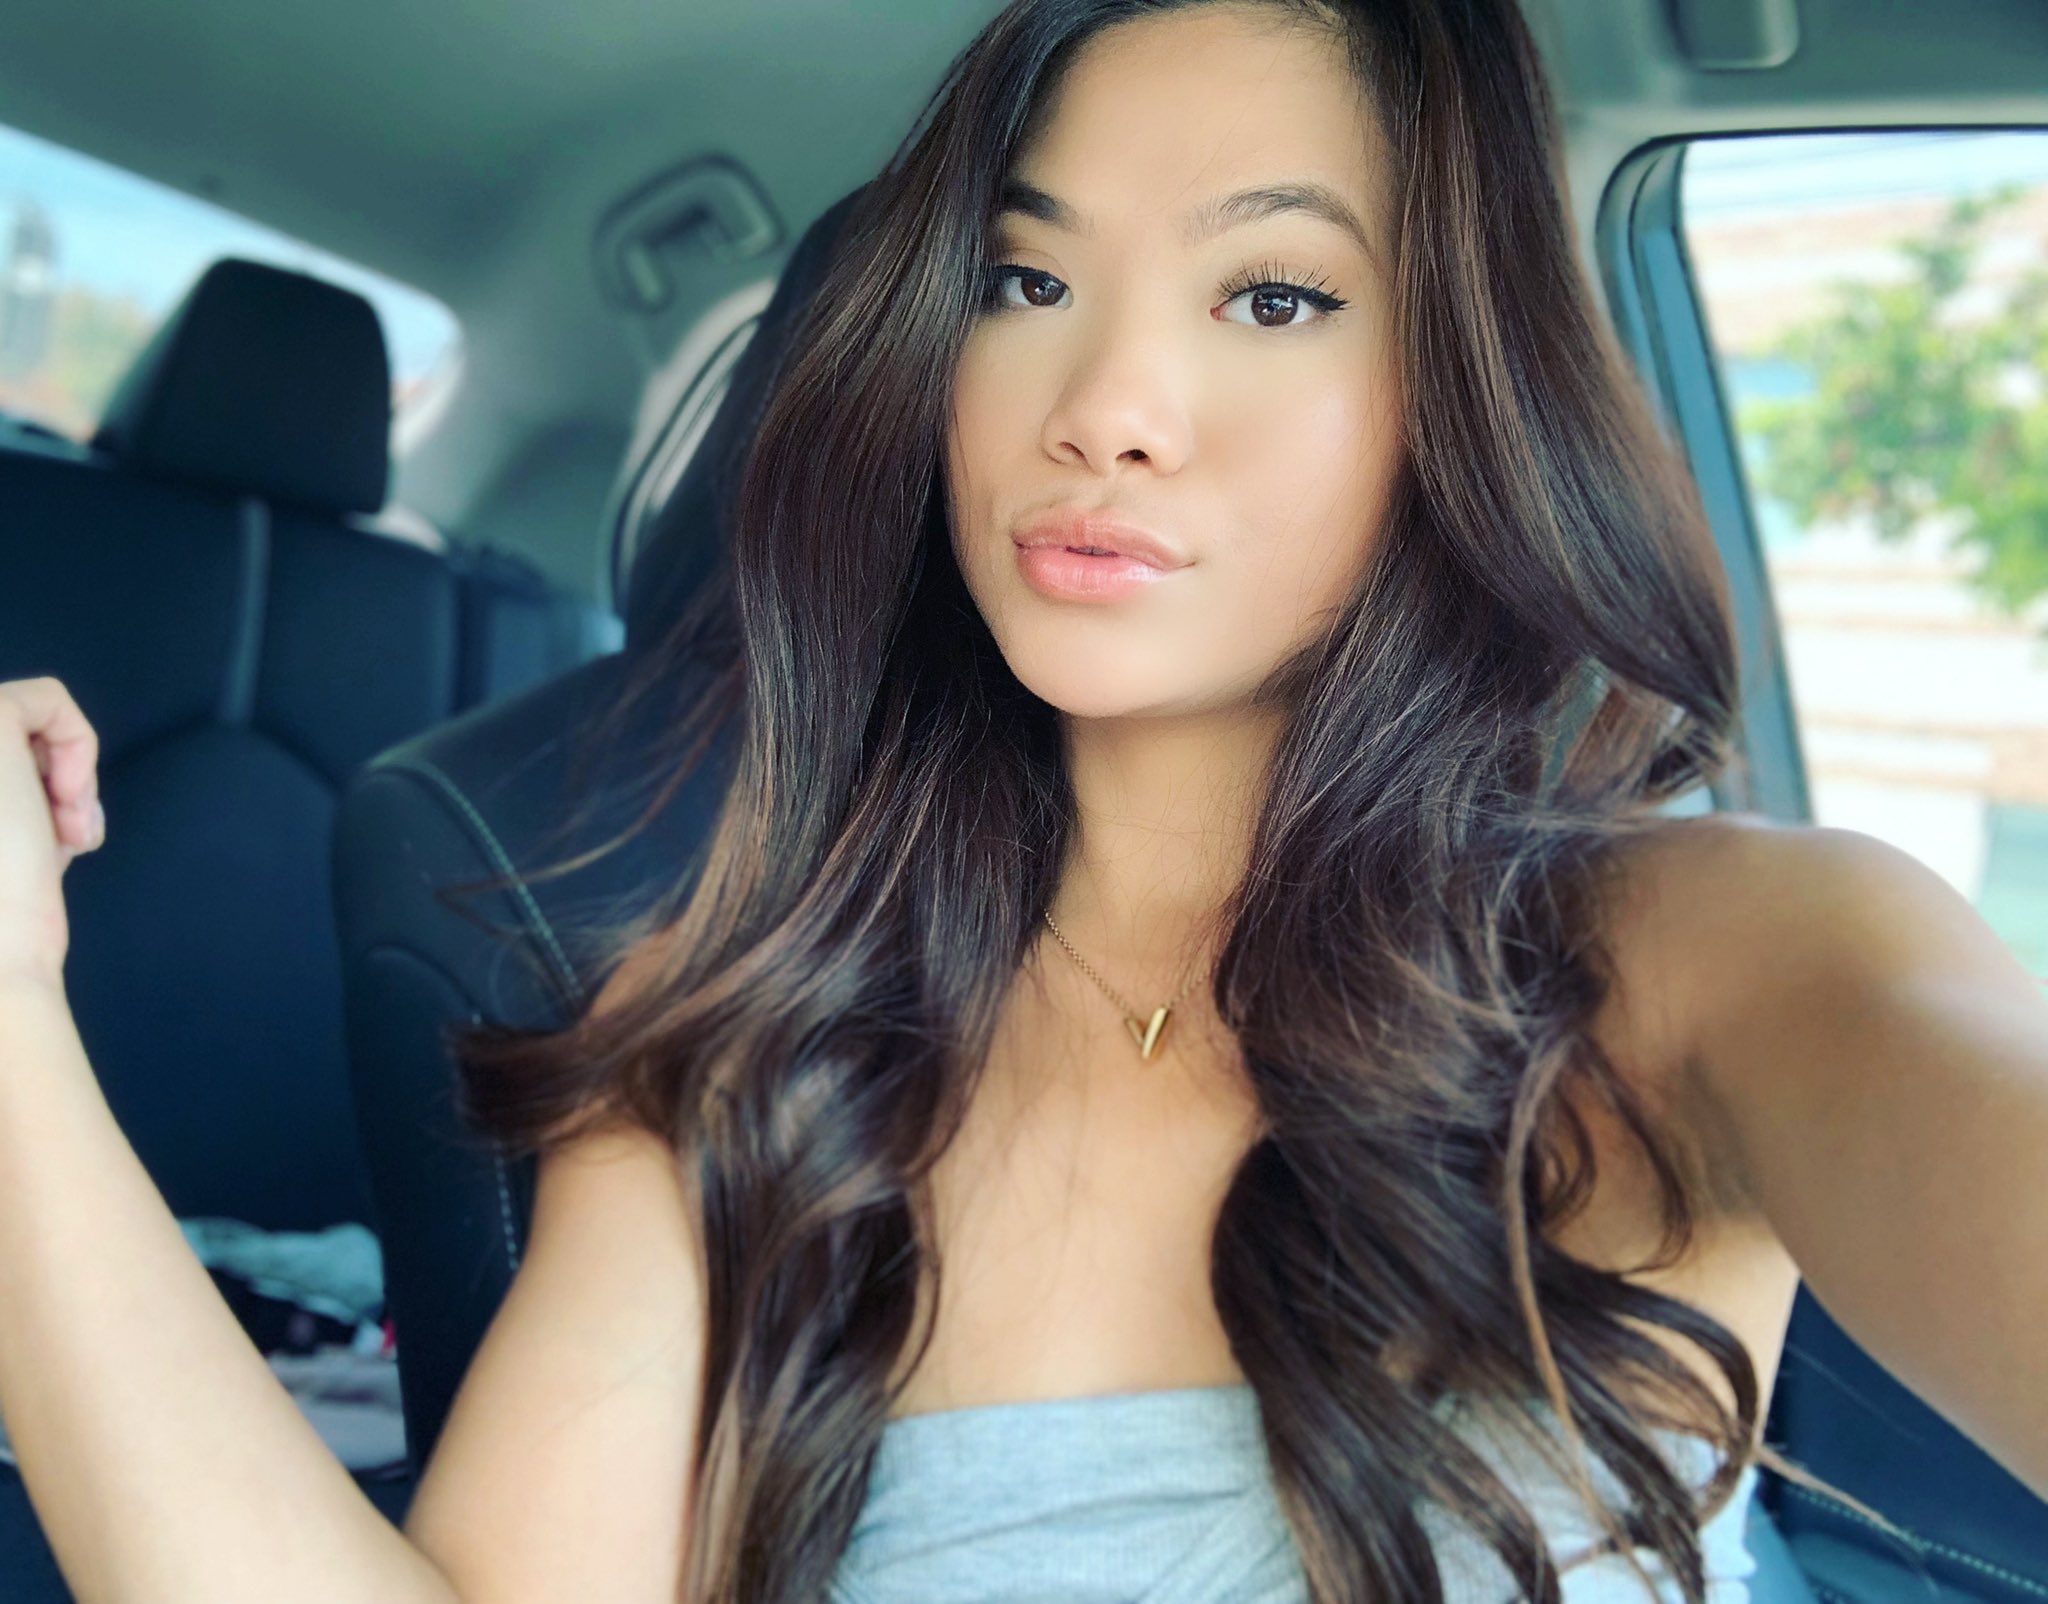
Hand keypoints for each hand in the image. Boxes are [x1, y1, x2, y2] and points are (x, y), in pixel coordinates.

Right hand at [0, 677, 105, 993]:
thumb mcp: (11, 837)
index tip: (40, 842)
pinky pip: (49, 697)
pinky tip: (66, 803)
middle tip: (56, 837)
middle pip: (12, 737)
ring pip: (28, 718)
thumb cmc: (5, 913)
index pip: (5, 759)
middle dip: (52, 785)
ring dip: (66, 776)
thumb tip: (48, 795)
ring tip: (61, 829)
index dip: (34, 793)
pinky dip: (79, 747)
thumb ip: (16, 801)